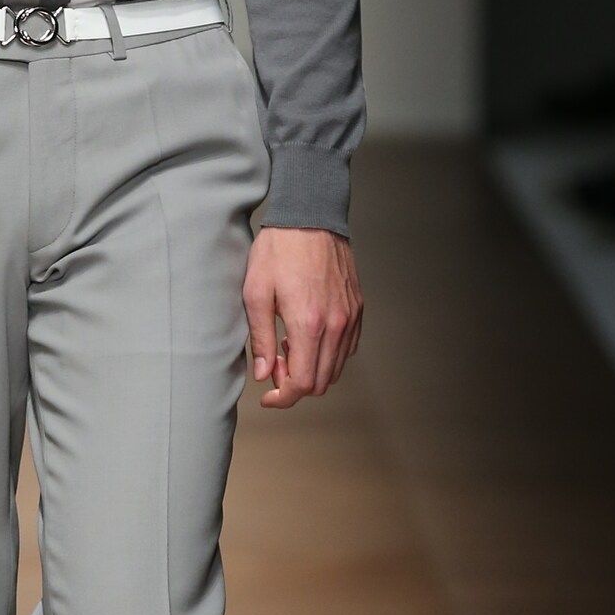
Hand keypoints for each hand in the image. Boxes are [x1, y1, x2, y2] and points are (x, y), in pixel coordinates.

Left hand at [244, 225, 361, 409]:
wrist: (310, 217)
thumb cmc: (279, 250)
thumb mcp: (256, 293)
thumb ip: (260, 339)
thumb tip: (263, 374)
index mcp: (308, 324)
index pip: (302, 383)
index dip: (283, 397)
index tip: (268, 395)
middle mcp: (335, 325)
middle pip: (321, 382)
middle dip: (295, 384)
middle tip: (274, 363)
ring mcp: (350, 317)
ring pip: (336, 368)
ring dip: (312, 368)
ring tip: (289, 345)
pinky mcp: (357, 308)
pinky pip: (348, 348)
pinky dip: (328, 354)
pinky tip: (309, 334)